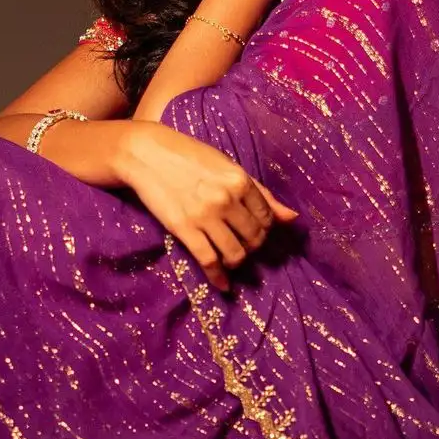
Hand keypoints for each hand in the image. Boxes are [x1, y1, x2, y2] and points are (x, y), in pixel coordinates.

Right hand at [117, 121, 298, 291]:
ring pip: (235, 254)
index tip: (255, 233)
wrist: (146, 154)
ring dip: (237, 262)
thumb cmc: (189, 157)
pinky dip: (218, 278)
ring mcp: (205, 216)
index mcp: (240, 181)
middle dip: (252, 248)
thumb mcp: (228, 167)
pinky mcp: (184, 229)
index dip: (265, 231)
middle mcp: (227, 199)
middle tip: (243, 246)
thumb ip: (261, 193)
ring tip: (231, 260)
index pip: (267, 218)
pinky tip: (222, 285)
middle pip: (254, 239)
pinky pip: (209, 261)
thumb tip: (292, 218)